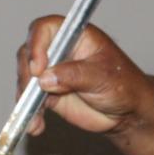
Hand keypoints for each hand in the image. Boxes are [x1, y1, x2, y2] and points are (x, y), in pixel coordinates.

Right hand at [16, 17, 153, 135]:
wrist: (127, 112)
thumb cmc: (124, 85)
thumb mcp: (104, 76)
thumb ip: (76, 75)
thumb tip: (45, 78)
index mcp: (75, 35)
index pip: (46, 28)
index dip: (37, 44)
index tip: (38, 68)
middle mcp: (59, 49)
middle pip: (29, 53)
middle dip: (27, 75)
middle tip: (34, 93)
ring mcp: (51, 71)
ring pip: (26, 78)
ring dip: (25, 98)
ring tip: (36, 117)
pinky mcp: (47, 93)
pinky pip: (30, 100)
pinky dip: (30, 113)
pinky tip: (36, 126)